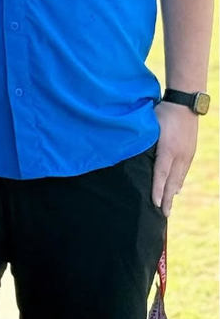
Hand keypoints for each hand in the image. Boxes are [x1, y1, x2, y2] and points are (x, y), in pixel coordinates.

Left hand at [152, 100, 198, 216]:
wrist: (185, 104)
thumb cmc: (162, 112)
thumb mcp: (150, 125)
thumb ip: (142, 140)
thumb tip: (128, 149)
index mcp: (167, 149)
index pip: (161, 174)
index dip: (158, 190)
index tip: (155, 203)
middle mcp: (179, 155)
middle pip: (172, 181)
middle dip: (167, 199)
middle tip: (164, 214)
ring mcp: (187, 154)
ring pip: (179, 178)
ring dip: (173, 192)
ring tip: (168, 205)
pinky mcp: (190, 152)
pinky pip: (184, 171)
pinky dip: (179, 182)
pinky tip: (176, 189)